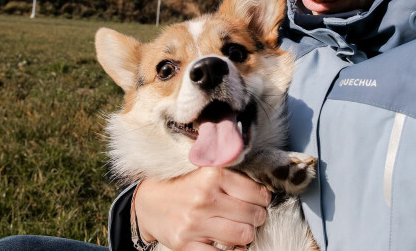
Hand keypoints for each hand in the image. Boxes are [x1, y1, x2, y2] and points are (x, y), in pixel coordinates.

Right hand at [135, 168, 270, 249]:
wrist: (149, 203)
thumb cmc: (184, 187)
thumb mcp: (206, 172)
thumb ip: (232, 176)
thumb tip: (265, 190)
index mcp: (212, 175)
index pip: (256, 192)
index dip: (263, 198)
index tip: (260, 200)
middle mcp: (204, 198)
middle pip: (252, 215)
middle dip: (257, 217)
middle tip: (251, 216)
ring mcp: (195, 223)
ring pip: (242, 235)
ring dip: (246, 234)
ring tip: (241, 228)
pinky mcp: (186, 243)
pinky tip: (231, 245)